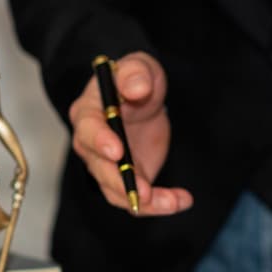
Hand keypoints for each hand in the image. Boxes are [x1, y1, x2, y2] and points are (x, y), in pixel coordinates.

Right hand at [68, 51, 192, 215]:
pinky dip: (160, 203)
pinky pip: (139, 198)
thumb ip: (135, 74)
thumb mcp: (139, 67)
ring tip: (173, 202)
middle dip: (122, 181)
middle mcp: (91, 145)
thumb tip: (136, 88)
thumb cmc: (134, 79)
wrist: (142, 97)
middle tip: (145, 191)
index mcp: (88, 113)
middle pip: (100, 168)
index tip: (117, 151)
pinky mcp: (126, 178)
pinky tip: (183, 200)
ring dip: (145, 201)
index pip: (89, 130)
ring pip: (118, 192)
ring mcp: (106, 166)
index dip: (101, 141)